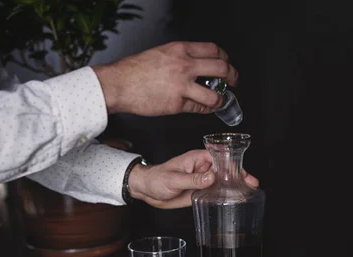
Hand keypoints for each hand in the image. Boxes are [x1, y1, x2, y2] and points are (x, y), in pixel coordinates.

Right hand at [92, 41, 237, 115]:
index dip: (225, 58)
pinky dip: (205, 110)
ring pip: (214, 95)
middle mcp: (184, 65)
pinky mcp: (176, 104)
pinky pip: (198, 109)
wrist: (118, 84)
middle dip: (232, 76)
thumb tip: (193, 64)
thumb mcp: (159, 53)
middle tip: (233, 82)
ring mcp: (181, 86)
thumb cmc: (133, 71)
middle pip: (221, 68)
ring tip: (220, 101)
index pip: (213, 50)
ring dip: (221, 100)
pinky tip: (205, 109)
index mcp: (180, 50)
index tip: (226, 63)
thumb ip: (178, 57)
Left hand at [127, 150, 258, 208]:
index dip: (234, 166)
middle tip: (252, 185)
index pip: (221, 159)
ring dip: (234, 188)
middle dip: (239, 177)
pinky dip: (224, 197)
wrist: (146, 190)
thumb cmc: (157, 178)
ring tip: (247, 194)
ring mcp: (203, 181)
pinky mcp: (200, 192)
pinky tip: (233, 201)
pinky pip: (215, 194)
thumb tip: (211, 177)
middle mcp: (203, 169)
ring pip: (222, 183)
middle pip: (226, 171)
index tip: (243, 174)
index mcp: (198, 159)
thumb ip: (193, 179)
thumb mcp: (174, 179)